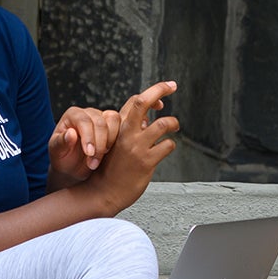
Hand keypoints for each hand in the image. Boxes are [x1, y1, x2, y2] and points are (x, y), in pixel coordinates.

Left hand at [48, 105, 118, 185]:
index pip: (84, 120)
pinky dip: (118, 141)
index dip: (88, 136)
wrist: (73, 168)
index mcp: (72, 115)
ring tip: (99, 159)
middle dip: (99, 144)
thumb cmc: (63, 158)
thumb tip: (71, 133)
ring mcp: (103, 118)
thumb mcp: (56, 153)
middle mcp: (88, 113)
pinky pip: (122, 127)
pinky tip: (109, 155)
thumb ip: (61, 142)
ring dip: (110, 142)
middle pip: (100, 122)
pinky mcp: (114, 126)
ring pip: (114, 120)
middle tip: (92, 163)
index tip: (89, 153)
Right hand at [84, 81, 179, 214]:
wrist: (103, 192)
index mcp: (118, 127)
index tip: (164, 92)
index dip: (152, 92)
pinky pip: (167, 145)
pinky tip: (166, 149)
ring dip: (173, 123)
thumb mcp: (116, 143)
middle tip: (172, 86)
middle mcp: (127, 133)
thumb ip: (131, 129)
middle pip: (142, 102)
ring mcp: (136, 147)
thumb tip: (147, 118)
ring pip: (163, 124)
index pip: (135, 100)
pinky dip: (170, 145)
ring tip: (174, 126)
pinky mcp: (146, 162)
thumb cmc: (110, 168)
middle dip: (160, 89)